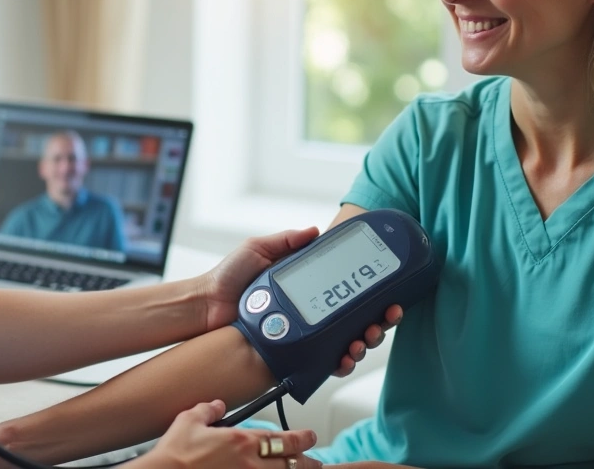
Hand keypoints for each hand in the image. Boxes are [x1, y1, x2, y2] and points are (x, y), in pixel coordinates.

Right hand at [133, 400, 322, 468]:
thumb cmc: (175, 453)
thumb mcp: (190, 421)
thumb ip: (208, 410)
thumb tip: (217, 405)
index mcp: (241, 441)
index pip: (282, 438)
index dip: (301, 438)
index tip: (309, 436)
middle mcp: (250, 463)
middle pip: (291, 463)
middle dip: (307, 460)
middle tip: (315, 460)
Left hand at [198, 228, 402, 375]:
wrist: (206, 304)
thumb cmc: (228, 277)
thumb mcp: (258, 249)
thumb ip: (286, 241)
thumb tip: (315, 231)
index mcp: (307, 288)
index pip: (347, 292)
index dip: (371, 296)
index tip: (388, 295)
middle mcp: (309, 312)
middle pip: (355, 320)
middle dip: (376, 323)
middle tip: (381, 320)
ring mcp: (302, 333)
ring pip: (345, 343)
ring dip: (361, 343)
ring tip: (362, 340)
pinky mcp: (292, 351)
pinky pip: (321, 361)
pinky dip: (338, 362)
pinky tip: (344, 358)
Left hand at [198, 228, 320, 328]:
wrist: (208, 304)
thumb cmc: (227, 274)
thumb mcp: (255, 248)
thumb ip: (283, 240)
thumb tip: (313, 231)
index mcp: (284, 265)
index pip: (312, 261)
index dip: (325, 260)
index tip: (341, 259)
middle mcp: (287, 286)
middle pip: (315, 286)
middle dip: (320, 286)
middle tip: (330, 285)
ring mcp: (284, 306)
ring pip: (308, 307)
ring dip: (308, 304)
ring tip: (310, 302)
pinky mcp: (280, 325)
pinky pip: (295, 324)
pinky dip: (297, 321)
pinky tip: (300, 319)